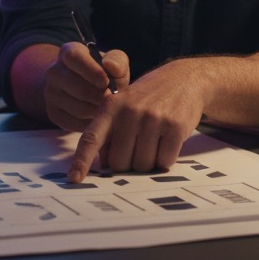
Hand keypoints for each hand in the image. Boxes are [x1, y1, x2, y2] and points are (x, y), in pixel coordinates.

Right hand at [43, 42, 129, 132]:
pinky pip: (74, 123)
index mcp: (68, 52)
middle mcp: (54, 71)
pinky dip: (90, 123)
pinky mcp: (52, 113)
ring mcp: (50, 93)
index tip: (106, 82)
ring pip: (79, 109)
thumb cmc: (105, 72)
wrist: (89, 88)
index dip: (91, 71)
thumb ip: (117, 61)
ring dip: (98, 112)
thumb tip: (110, 66)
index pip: (73, 57)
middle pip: (79, 88)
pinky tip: (96, 116)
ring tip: (106, 107)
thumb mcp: (115, 62)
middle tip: (112, 99)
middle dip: (100, 97)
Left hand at [68, 62, 206, 182]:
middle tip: (138, 146)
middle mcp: (129, 112)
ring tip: (154, 141)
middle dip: (128, 163)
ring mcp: (153, 119)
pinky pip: (164, 162)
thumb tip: (103, 165)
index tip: (74, 179)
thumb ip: (109, 133)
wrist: (184, 80)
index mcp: (110, 107)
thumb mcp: (122, 107)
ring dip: (148, 163)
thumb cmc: (148, 99)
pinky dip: (165, 159)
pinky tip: (167, 142)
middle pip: (119, 163)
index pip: (91, 138)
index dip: (81, 161)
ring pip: (142, 166)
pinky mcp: (174, 127)